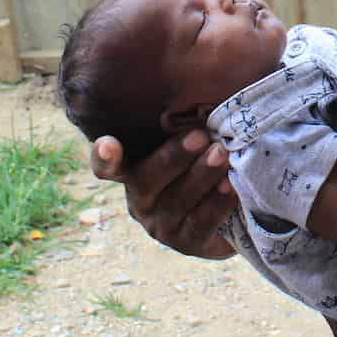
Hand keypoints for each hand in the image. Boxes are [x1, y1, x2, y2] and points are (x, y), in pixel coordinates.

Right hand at [89, 130, 236, 258]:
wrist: (232, 213)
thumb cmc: (203, 164)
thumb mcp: (190, 146)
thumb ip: (185, 128)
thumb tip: (201, 92)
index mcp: (133, 172)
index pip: (107, 167)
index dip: (104, 157)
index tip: (108, 144)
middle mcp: (140, 200)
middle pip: (148, 179)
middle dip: (174, 157)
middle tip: (201, 136)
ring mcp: (161, 226)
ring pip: (177, 200)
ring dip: (201, 175)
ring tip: (222, 155)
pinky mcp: (187, 244)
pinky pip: (200, 222)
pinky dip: (217, 202)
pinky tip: (231, 185)